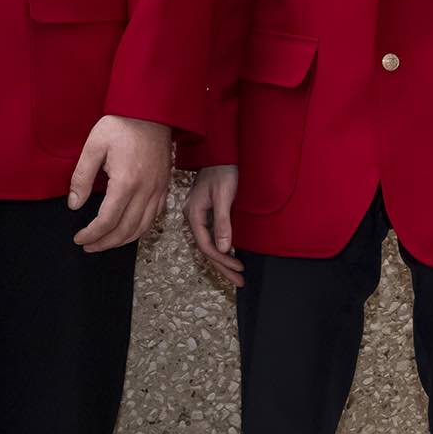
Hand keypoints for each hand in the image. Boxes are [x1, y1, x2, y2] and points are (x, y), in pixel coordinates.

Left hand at [69, 115, 173, 250]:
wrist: (152, 111)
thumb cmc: (121, 124)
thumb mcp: (94, 146)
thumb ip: (82, 177)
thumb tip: (74, 204)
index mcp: (126, 182)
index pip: (107, 221)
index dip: (91, 234)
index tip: (79, 238)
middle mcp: (145, 190)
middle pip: (125, 230)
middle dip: (104, 243)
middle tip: (88, 246)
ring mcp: (158, 190)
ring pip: (142, 227)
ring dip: (122, 241)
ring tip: (104, 243)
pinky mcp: (164, 187)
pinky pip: (154, 217)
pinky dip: (139, 229)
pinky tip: (127, 230)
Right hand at [184, 165, 241, 287]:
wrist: (220, 152)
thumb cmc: (223, 170)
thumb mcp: (224, 196)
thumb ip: (222, 222)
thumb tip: (224, 248)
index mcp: (193, 213)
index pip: (206, 244)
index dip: (222, 259)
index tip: (238, 268)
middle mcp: (193, 217)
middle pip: (206, 248)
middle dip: (223, 266)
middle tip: (239, 281)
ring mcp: (198, 215)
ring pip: (209, 243)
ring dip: (223, 260)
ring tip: (237, 274)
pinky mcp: (206, 212)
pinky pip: (211, 236)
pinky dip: (222, 248)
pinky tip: (230, 255)